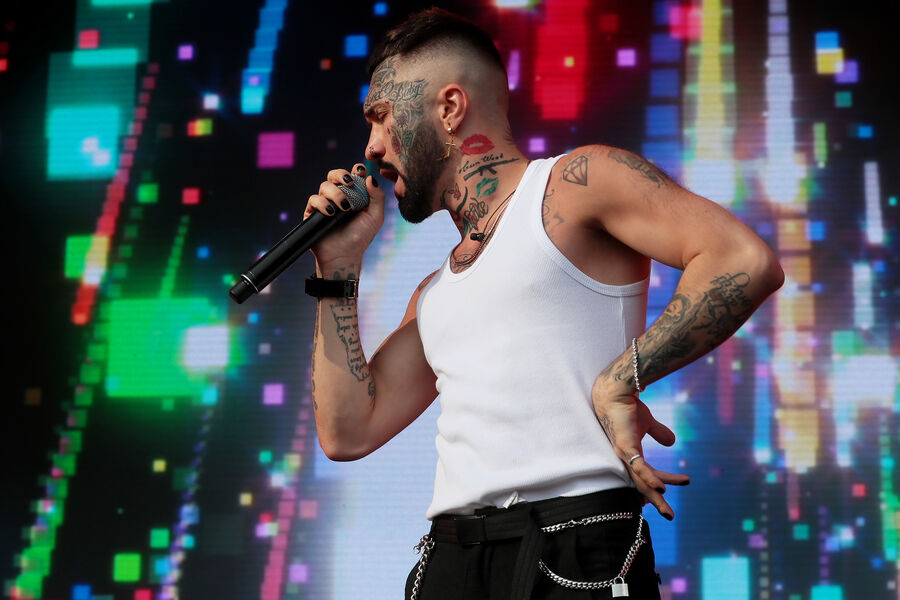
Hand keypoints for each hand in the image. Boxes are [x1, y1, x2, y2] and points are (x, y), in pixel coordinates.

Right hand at [304, 163, 384, 269]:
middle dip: (341, 174)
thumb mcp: (375, 217)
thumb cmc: (361, 237)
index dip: (356, 170)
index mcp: (354, 195)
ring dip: (336, 193)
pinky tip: (331, 213)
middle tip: (349, 182)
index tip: (360, 171)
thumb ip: (377, 197)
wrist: (345, 256)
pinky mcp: (313, 213)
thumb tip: (370, 177)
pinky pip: (314, 199)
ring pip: (325, 186)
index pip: (353, 175)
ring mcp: (325, 203)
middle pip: (335, 175)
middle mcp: (338, 196)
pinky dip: (322, 204)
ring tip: (344, 208)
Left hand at [592, 388, 689, 519]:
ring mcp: (624, 454)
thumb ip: (659, 432)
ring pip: (640, 481)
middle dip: (655, 502)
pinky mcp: (625, 446)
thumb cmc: (628, 408)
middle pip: (641, 486)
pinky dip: (648, 478)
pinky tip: (661, 488)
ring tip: (667, 511)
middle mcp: (625, 459)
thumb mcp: (648, 423)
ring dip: (655, 496)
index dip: (657, 486)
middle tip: (670, 516)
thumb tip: (672, 442)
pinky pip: (638, 466)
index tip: (666, 496)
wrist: (617, 392)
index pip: (647, 476)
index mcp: (631, 456)